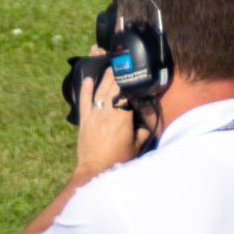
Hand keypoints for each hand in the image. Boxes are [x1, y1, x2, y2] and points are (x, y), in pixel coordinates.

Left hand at [75, 48, 149, 175]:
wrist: (96, 170)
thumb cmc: (119, 159)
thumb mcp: (138, 144)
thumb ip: (145, 128)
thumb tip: (150, 117)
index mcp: (122, 117)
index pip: (127, 93)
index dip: (131, 82)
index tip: (134, 74)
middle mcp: (107, 112)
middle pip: (113, 88)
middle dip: (118, 74)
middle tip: (122, 63)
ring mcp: (94, 115)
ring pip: (100, 91)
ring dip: (105, 77)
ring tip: (110, 66)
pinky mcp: (84, 120)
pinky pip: (84, 101)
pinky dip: (85, 89)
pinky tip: (88, 79)